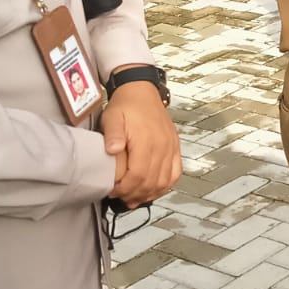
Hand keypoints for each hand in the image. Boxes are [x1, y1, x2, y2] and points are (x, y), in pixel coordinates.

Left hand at [103, 79, 181, 206]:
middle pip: (151, 182)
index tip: (113, 191)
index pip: (138, 175)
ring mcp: (171, 148)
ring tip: (134, 198)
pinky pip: (175, 173)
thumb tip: (112, 150)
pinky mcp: (175, 148)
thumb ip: (113, 134)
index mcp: (147, 140)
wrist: (142, 91)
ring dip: (149, 193)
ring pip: (164, 181)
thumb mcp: (112, 116)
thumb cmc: (127, 105)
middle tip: (121, 198)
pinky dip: (165, 185)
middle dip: (135, 194)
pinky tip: (153, 190)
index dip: (125, 188)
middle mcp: (162, 146)